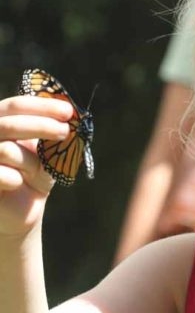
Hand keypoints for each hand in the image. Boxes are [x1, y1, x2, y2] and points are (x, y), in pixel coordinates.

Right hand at [0, 95, 72, 235]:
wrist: (23, 207)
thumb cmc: (35, 173)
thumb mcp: (47, 151)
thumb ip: (52, 131)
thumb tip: (70, 113)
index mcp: (0, 122)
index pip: (15, 106)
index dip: (42, 106)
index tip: (68, 111)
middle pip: (8, 123)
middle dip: (41, 126)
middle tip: (66, 131)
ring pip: (5, 150)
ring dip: (30, 162)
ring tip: (35, 172)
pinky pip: (0, 174)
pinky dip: (16, 179)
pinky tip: (19, 184)